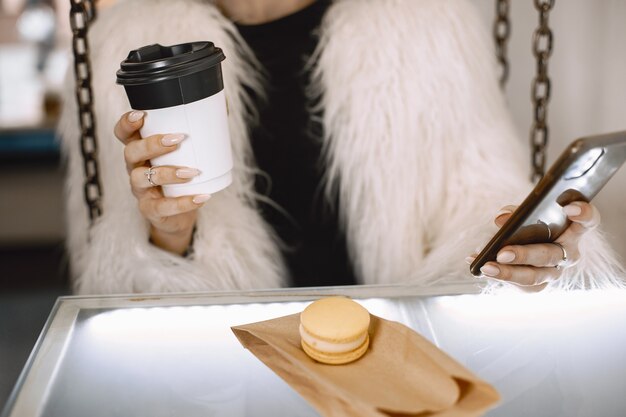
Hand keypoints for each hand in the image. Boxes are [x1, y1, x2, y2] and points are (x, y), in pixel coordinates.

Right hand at [114, 111, 210, 254]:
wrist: (179, 216)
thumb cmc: (182, 179)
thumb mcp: (186, 155)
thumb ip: (199, 132)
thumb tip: (224, 106)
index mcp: (141, 150)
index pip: (123, 134)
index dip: (126, 123)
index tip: (142, 115)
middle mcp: (135, 168)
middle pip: (131, 152)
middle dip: (152, 144)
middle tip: (178, 139)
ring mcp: (140, 191)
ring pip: (143, 178)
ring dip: (168, 173)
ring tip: (192, 172)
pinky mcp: (150, 210)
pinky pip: (162, 207)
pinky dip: (184, 203)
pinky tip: (202, 197)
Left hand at [467, 201, 600, 287]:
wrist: (522, 242)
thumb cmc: (528, 223)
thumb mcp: (523, 213)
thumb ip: (515, 212)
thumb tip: (501, 219)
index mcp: (572, 229)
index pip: (588, 221)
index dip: (584, 215)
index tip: (570, 209)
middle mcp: (568, 253)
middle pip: (550, 255)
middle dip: (524, 255)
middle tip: (502, 253)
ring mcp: (554, 271)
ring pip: (534, 277)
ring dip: (508, 273)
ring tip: (486, 266)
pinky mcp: (538, 285)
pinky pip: (519, 285)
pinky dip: (497, 275)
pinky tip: (477, 266)